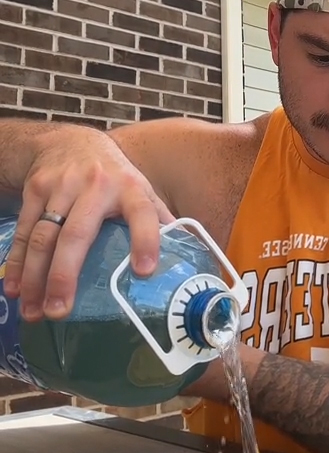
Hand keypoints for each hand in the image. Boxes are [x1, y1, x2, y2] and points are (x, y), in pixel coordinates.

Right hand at [3, 128, 173, 320]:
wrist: (70, 141)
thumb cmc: (113, 175)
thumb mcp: (140, 189)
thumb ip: (159, 219)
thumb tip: (188, 254)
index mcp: (130, 189)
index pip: (143, 213)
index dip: (146, 240)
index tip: (143, 271)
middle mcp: (96, 185)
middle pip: (77, 235)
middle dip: (65, 276)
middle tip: (60, 311)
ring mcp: (62, 186)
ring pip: (45, 237)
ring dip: (35, 277)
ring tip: (33, 311)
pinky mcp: (36, 189)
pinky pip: (25, 232)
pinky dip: (17, 263)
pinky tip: (14, 288)